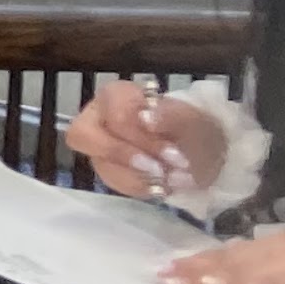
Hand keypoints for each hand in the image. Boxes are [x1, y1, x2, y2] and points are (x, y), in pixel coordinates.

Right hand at [68, 79, 229, 200]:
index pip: (112, 114)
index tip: (175, 154)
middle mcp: (96, 116)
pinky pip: (111, 182)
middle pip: (83, 136)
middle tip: (159, 170)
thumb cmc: (193, 128)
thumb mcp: (193, 119)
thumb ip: (170, 115)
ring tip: (171, 181)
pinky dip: (140, 188)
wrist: (202, 151)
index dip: (141, 138)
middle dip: (124, 156)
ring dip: (138, 176)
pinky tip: (162, 187)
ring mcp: (97, 145)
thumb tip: (144, 117)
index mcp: (116, 95)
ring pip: (99, 163)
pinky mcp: (105, 168)